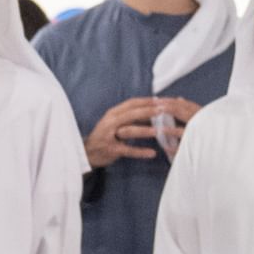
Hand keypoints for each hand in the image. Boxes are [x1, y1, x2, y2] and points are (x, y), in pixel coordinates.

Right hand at [83, 97, 197, 167]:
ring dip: (146, 130)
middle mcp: (111, 121)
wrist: (87, 152)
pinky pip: (127, 150)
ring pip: (129, 130)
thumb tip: (154, 111)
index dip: (148, 101)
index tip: (164, 100)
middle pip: (132, 113)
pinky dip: (140, 152)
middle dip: (149, 111)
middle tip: (165, 111)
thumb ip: (133, 117)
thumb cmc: (106, 136)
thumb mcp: (118, 123)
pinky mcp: (111, 149)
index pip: (133, 103)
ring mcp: (110, 135)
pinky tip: (152, 153)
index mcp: (114, 113)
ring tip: (160, 131)